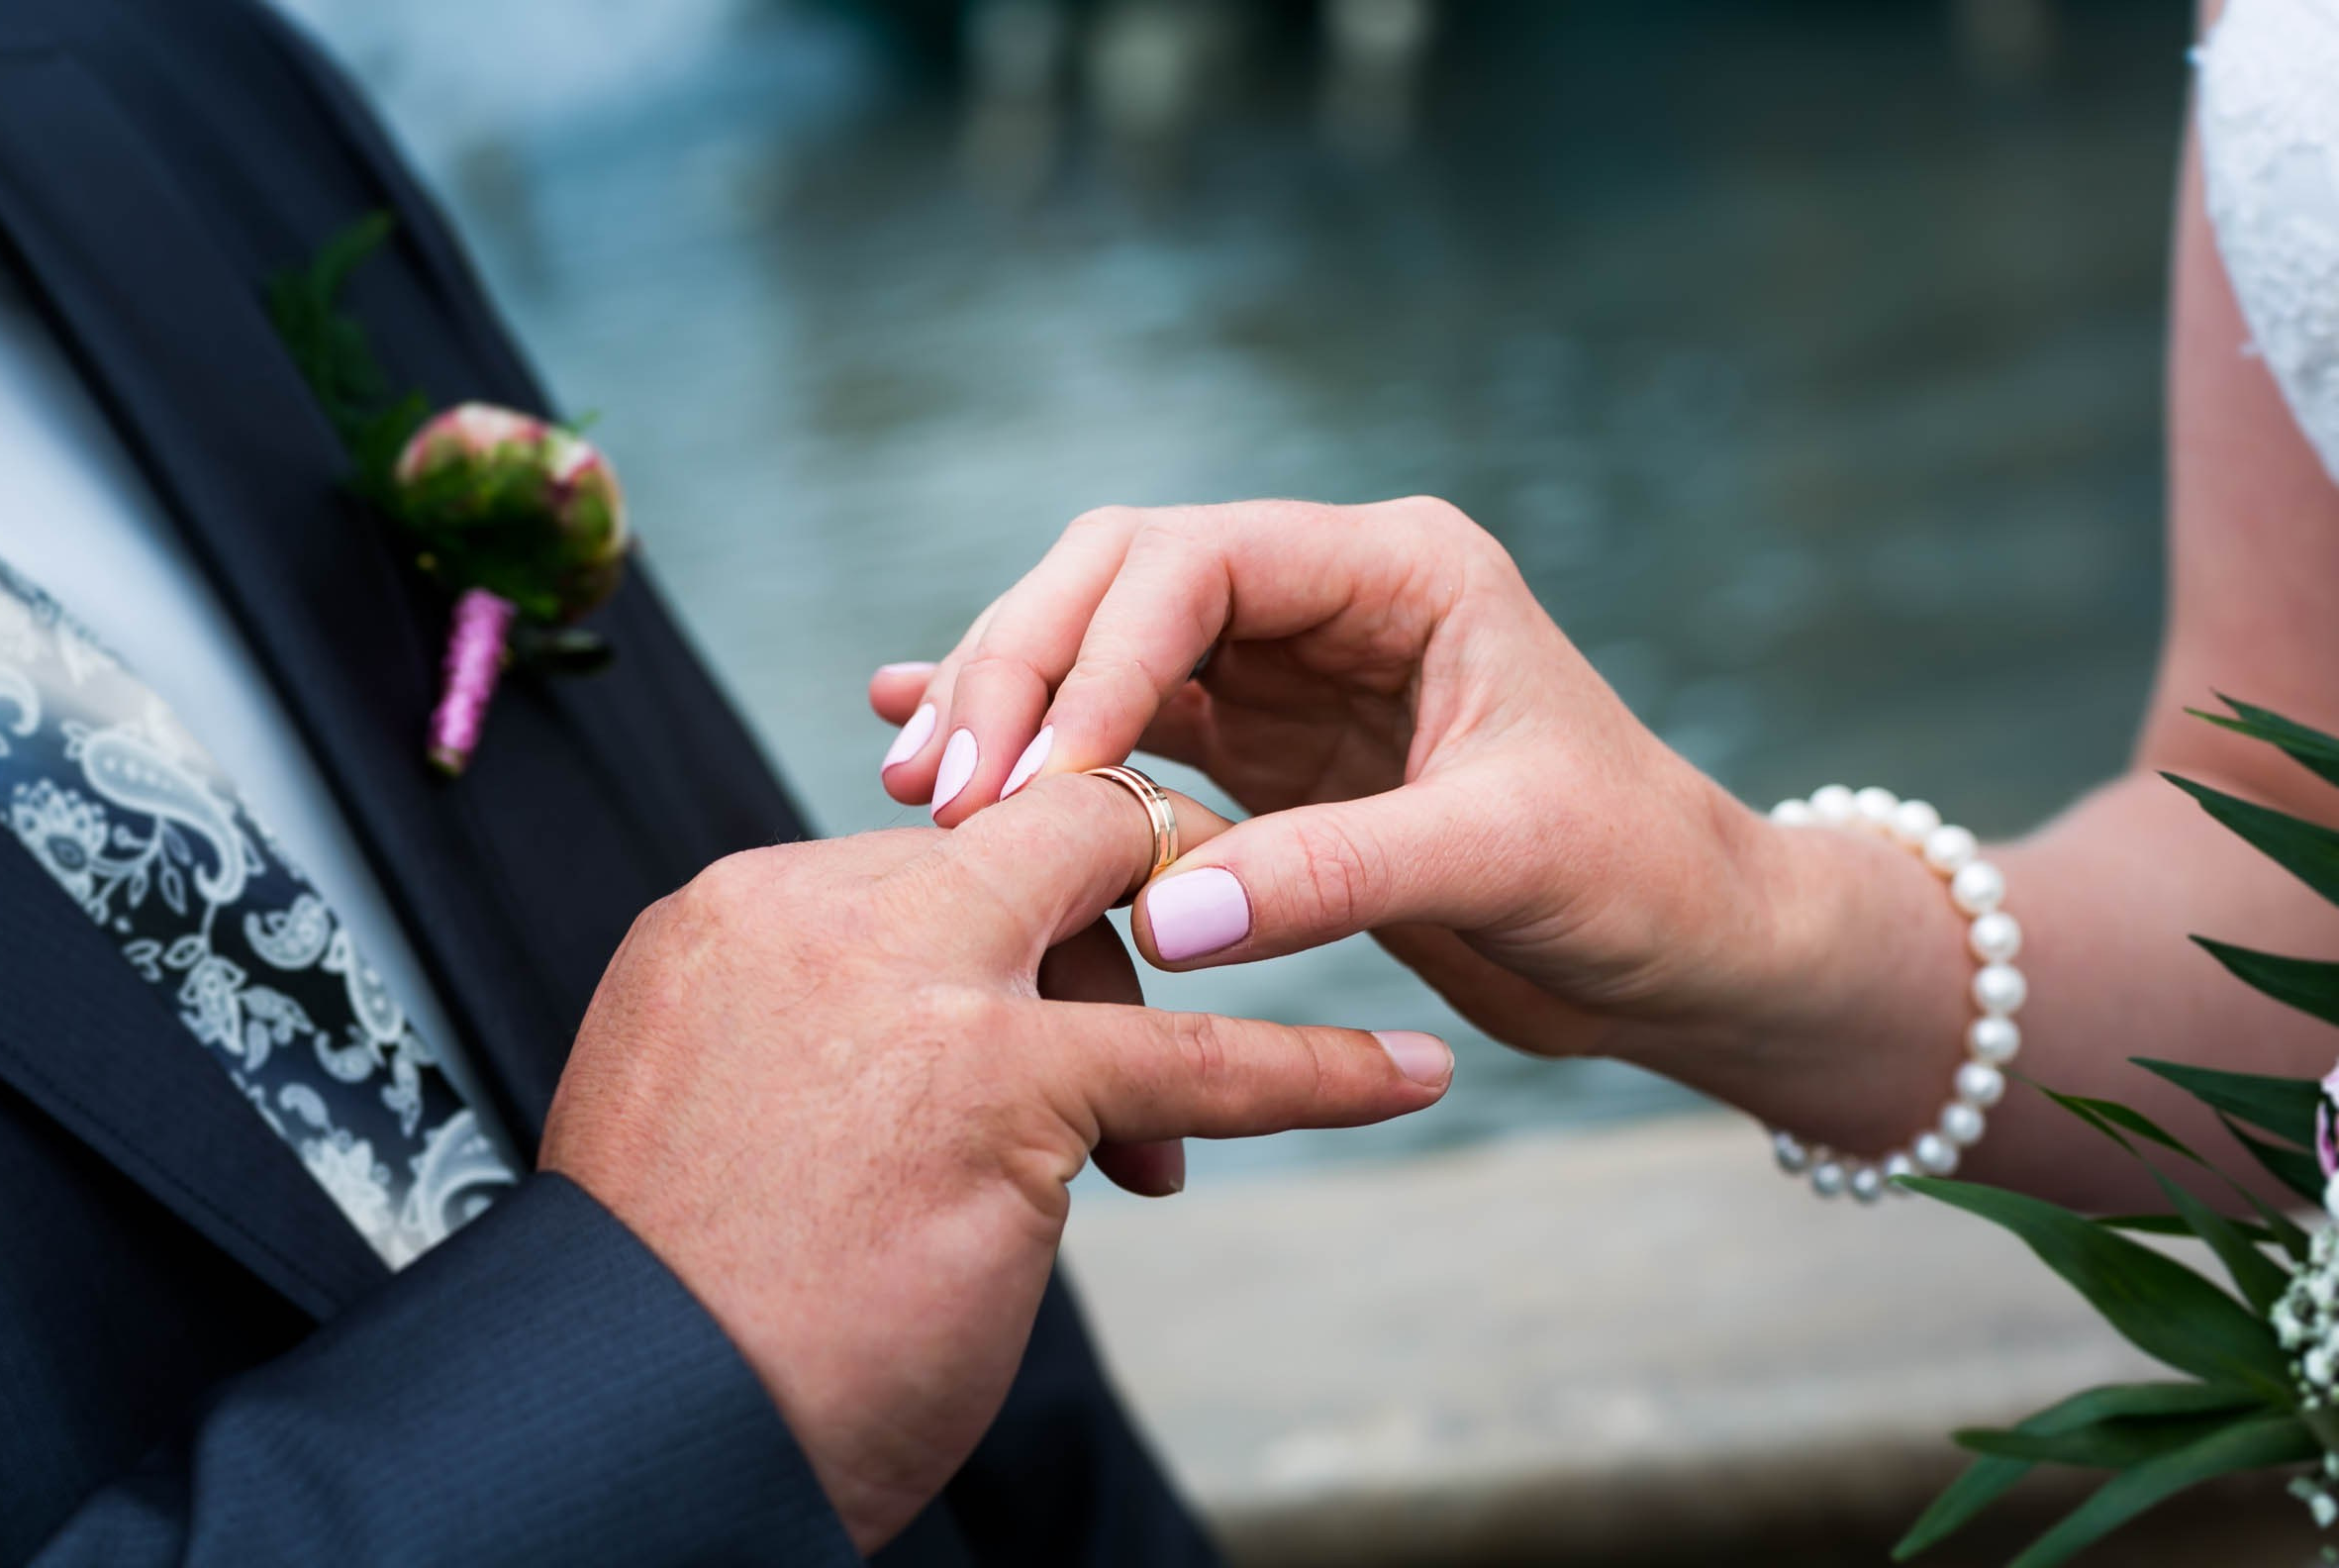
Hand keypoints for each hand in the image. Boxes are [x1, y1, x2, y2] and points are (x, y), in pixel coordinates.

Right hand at [538, 775, 1450, 1550]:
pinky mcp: (999, 1086)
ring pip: (1104, 895)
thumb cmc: (682, 1315)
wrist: (632, 1435)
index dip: (1012, 903)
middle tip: (1172, 971)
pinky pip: (1199, 1054)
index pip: (924, 850)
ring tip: (1164, 1145)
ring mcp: (907, 984)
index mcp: (736, 911)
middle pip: (1015, 835)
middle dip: (1113, 887)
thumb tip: (934, 1022)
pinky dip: (1314, 1068)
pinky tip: (1402, 1075)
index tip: (1068, 962)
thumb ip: (822, 1025)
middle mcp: (812, 911)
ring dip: (1165, 996)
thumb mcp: (722, 1115)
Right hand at [871, 498, 1812, 1058]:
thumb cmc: (1638, 880)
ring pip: (1101, 650)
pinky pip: (1121, 728)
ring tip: (922, 788)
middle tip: (949, 791)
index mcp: (1400, 568)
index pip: (1199, 564)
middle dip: (1023, 673)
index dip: (1096, 659)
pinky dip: (1036, 742)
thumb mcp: (1505, 862)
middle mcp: (1328, 597)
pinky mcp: (1262, 751)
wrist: (1685, 949)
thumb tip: (1155, 918)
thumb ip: (1333, 875)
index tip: (1034, 782)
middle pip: (1120, 584)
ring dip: (1010, 710)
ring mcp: (1286, 670)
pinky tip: (927, 747)